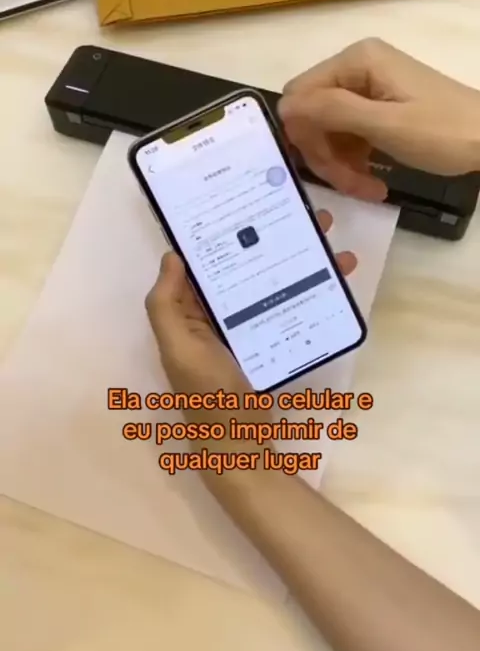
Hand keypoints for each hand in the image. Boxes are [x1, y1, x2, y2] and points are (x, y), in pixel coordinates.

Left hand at [146, 210, 356, 423]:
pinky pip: (291, 304)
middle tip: (309, 216)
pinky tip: (339, 276)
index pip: (205, 260)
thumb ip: (166, 307)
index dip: (224, 231)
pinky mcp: (272, 340)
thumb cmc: (210, 396)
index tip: (251, 203)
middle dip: (275, 237)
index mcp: (189, 311)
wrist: (245, 447)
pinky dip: (313, 288)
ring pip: (273, 280)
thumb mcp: (180, 351)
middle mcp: (216, 314)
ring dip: (302, 258)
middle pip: (245, 264)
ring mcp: (247, 326)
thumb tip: (172, 257)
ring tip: (333, 241)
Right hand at [279, 38, 479, 201]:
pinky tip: (372, 181)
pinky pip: (349, 136)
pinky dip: (354, 161)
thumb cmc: (444, 133)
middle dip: (326, 155)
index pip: (300, 96)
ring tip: (368, 189)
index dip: (303, 134)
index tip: (322, 169)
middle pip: (313, 116)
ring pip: (329, 131)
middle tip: (350, 185)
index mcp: (356, 61)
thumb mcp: (385, 125)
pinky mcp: (378, 108)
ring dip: (341, 164)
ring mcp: (368, 88)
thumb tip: (284, 108)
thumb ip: (332, 112)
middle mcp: (357, 67)